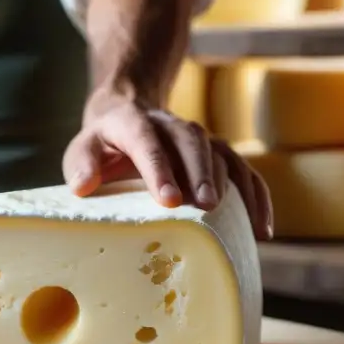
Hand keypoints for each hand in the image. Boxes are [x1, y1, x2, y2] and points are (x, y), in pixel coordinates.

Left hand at [63, 93, 272, 240]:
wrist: (128, 115)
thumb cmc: (103, 146)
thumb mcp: (82, 149)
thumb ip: (81, 164)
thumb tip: (84, 186)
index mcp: (133, 123)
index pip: (147, 141)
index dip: (159, 169)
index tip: (169, 199)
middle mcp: (170, 125)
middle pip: (191, 143)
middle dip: (201, 174)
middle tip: (207, 206)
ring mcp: (198, 137)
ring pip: (221, 153)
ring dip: (233, 186)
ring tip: (243, 222)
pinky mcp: (217, 152)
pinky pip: (242, 170)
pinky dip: (256, 196)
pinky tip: (263, 228)